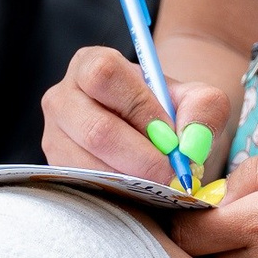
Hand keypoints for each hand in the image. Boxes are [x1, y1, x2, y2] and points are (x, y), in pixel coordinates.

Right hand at [41, 45, 231, 187]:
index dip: (141, 109)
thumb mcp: (194, 100)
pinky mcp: (57, 169)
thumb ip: (204, 110)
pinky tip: (139, 192)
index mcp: (91, 64)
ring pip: (87, 164)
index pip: (106, 76)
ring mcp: (53, 135)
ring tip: (159, 184)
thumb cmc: (168, 113)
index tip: (171, 137)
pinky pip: (83, 186)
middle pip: (95, 129)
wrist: (151, 137)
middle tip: (171, 174)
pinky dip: (116, 193)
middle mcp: (63, 97)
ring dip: (130, 180)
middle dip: (141, 158)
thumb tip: (190, 145)